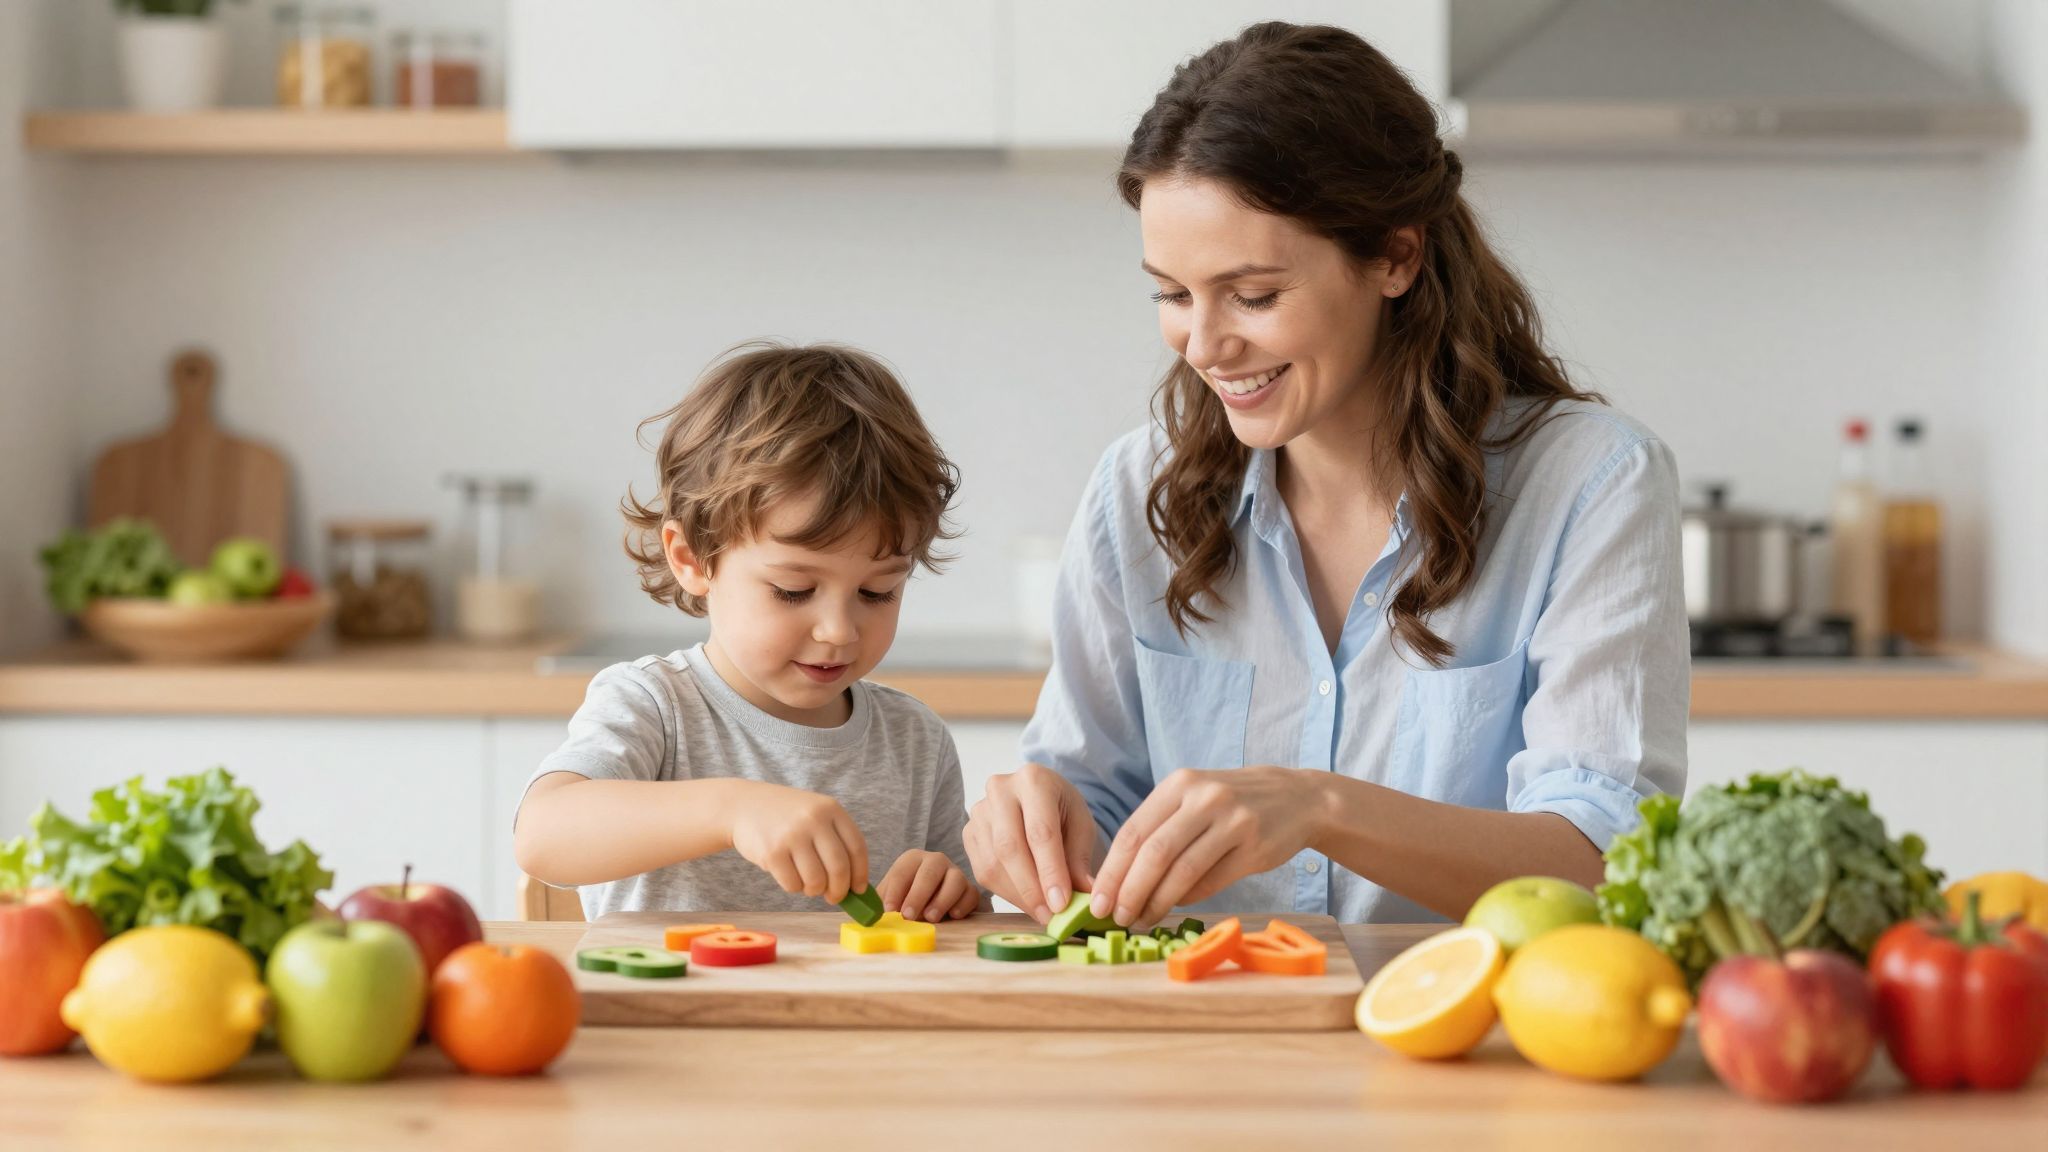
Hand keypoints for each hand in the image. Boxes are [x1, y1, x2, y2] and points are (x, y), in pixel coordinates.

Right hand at [725, 781, 869, 904]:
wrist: (744, 805)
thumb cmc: (786, 817)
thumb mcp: (815, 814)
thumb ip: (835, 841)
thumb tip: (854, 886)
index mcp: (831, 809)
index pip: (857, 848)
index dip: (860, 874)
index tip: (859, 889)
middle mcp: (814, 819)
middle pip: (839, 868)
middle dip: (839, 890)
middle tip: (834, 897)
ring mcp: (792, 835)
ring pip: (816, 881)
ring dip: (814, 890)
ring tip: (807, 883)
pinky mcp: (772, 852)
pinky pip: (793, 884)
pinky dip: (794, 887)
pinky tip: (788, 874)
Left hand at [877, 850, 977, 921]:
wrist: (929, 905)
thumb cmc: (905, 899)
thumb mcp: (889, 897)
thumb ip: (882, 902)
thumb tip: (873, 913)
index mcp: (912, 859)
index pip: (902, 871)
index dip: (895, 891)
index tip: (889, 910)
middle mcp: (935, 861)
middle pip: (930, 871)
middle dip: (918, 894)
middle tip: (908, 916)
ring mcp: (955, 873)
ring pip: (955, 879)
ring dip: (942, 899)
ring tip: (930, 918)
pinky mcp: (970, 889)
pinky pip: (971, 893)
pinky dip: (963, 904)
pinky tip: (954, 916)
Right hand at [962, 763, 1100, 922]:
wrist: (1037, 797)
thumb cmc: (1062, 810)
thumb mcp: (1081, 825)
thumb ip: (1079, 859)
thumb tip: (1085, 895)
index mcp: (1034, 780)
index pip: (1040, 831)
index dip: (1050, 871)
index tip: (1061, 904)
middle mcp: (1000, 789)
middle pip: (1010, 846)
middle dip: (1031, 888)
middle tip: (1050, 916)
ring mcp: (979, 811)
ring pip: (993, 862)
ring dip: (1018, 895)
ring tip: (1042, 913)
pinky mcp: (968, 832)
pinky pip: (982, 870)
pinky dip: (1005, 893)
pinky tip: (1026, 902)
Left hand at [1090, 767, 1323, 926]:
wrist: (1298, 798)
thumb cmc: (1233, 803)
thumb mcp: (1194, 798)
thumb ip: (1160, 828)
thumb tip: (1120, 878)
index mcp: (1180, 784)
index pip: (1133, 832)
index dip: (1111, 870)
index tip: (1096, 900)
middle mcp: (1204, 798)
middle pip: (1153, 853)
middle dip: (1129, 891)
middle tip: (1115, 917)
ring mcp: (1232, 821)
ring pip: (1181, 871)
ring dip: (1156, 902)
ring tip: (1141, 920)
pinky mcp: (1254, 847)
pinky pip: (1211, 881)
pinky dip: (1187, 899)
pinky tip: (1173, 908)